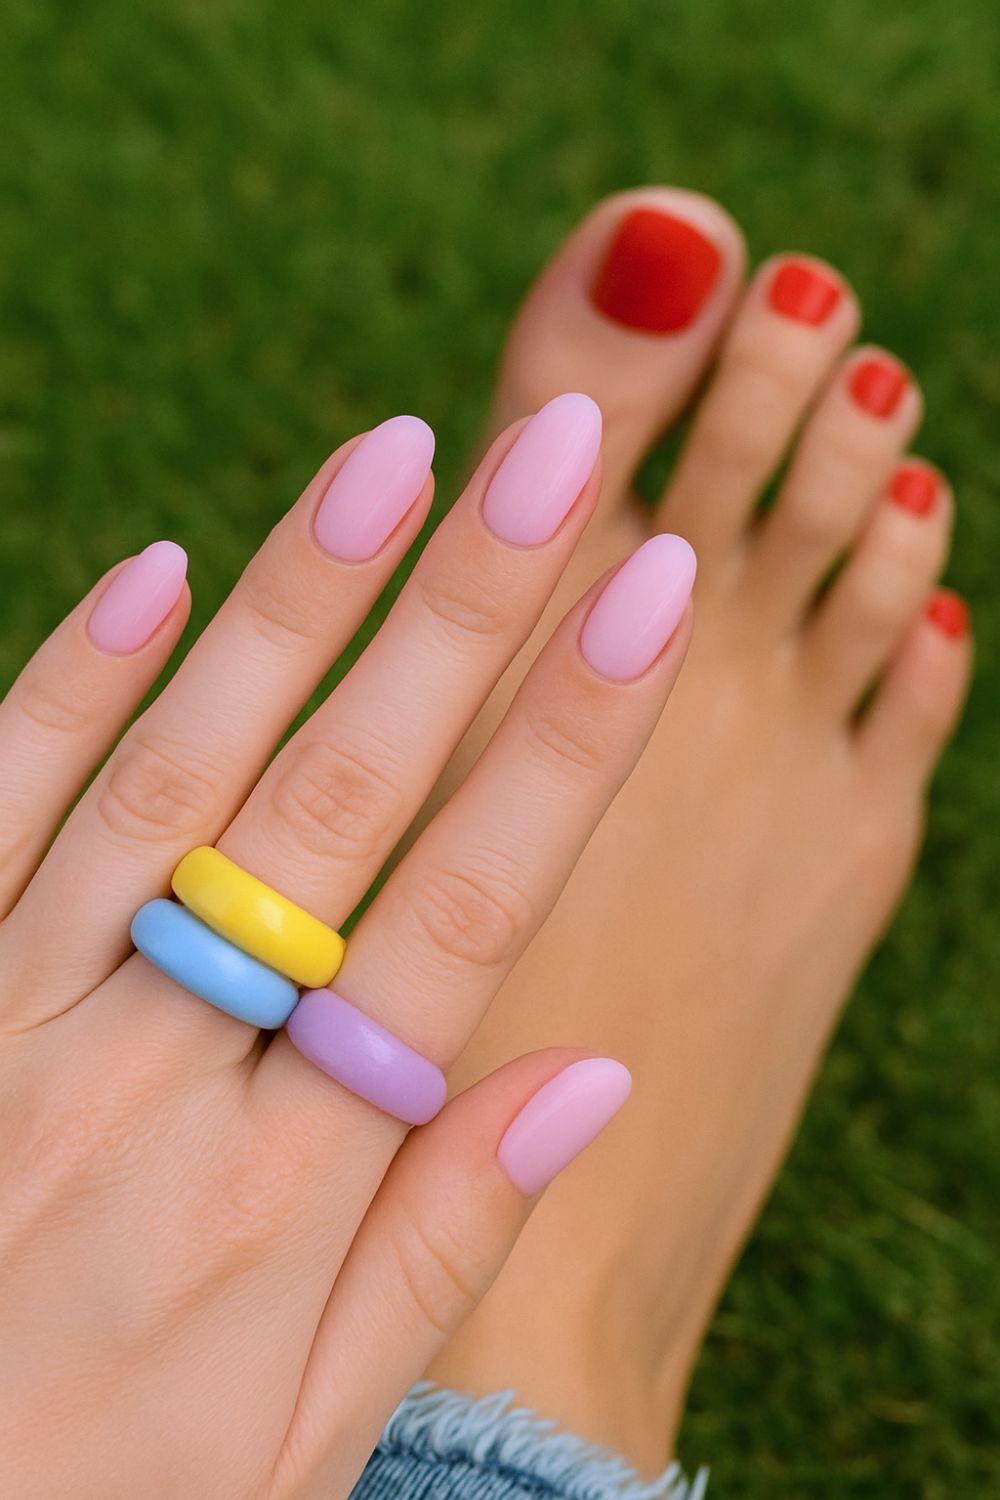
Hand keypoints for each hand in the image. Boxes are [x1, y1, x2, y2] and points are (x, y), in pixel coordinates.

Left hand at [0, 395, 693, 1497]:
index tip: (652, 587)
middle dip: (462, 611)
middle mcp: (158, 1080)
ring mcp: (15, 1026)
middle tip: (553, 450)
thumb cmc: (101, 1499)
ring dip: (291, 606)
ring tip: (395, 457)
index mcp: (286, 1188)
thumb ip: (441, 1242)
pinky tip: (158, 572)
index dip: (570, 738)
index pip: (466, 909)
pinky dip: (71, 688)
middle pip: (340, 803)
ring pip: (174, 777)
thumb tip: (591, 1069)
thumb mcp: (303, 1438)